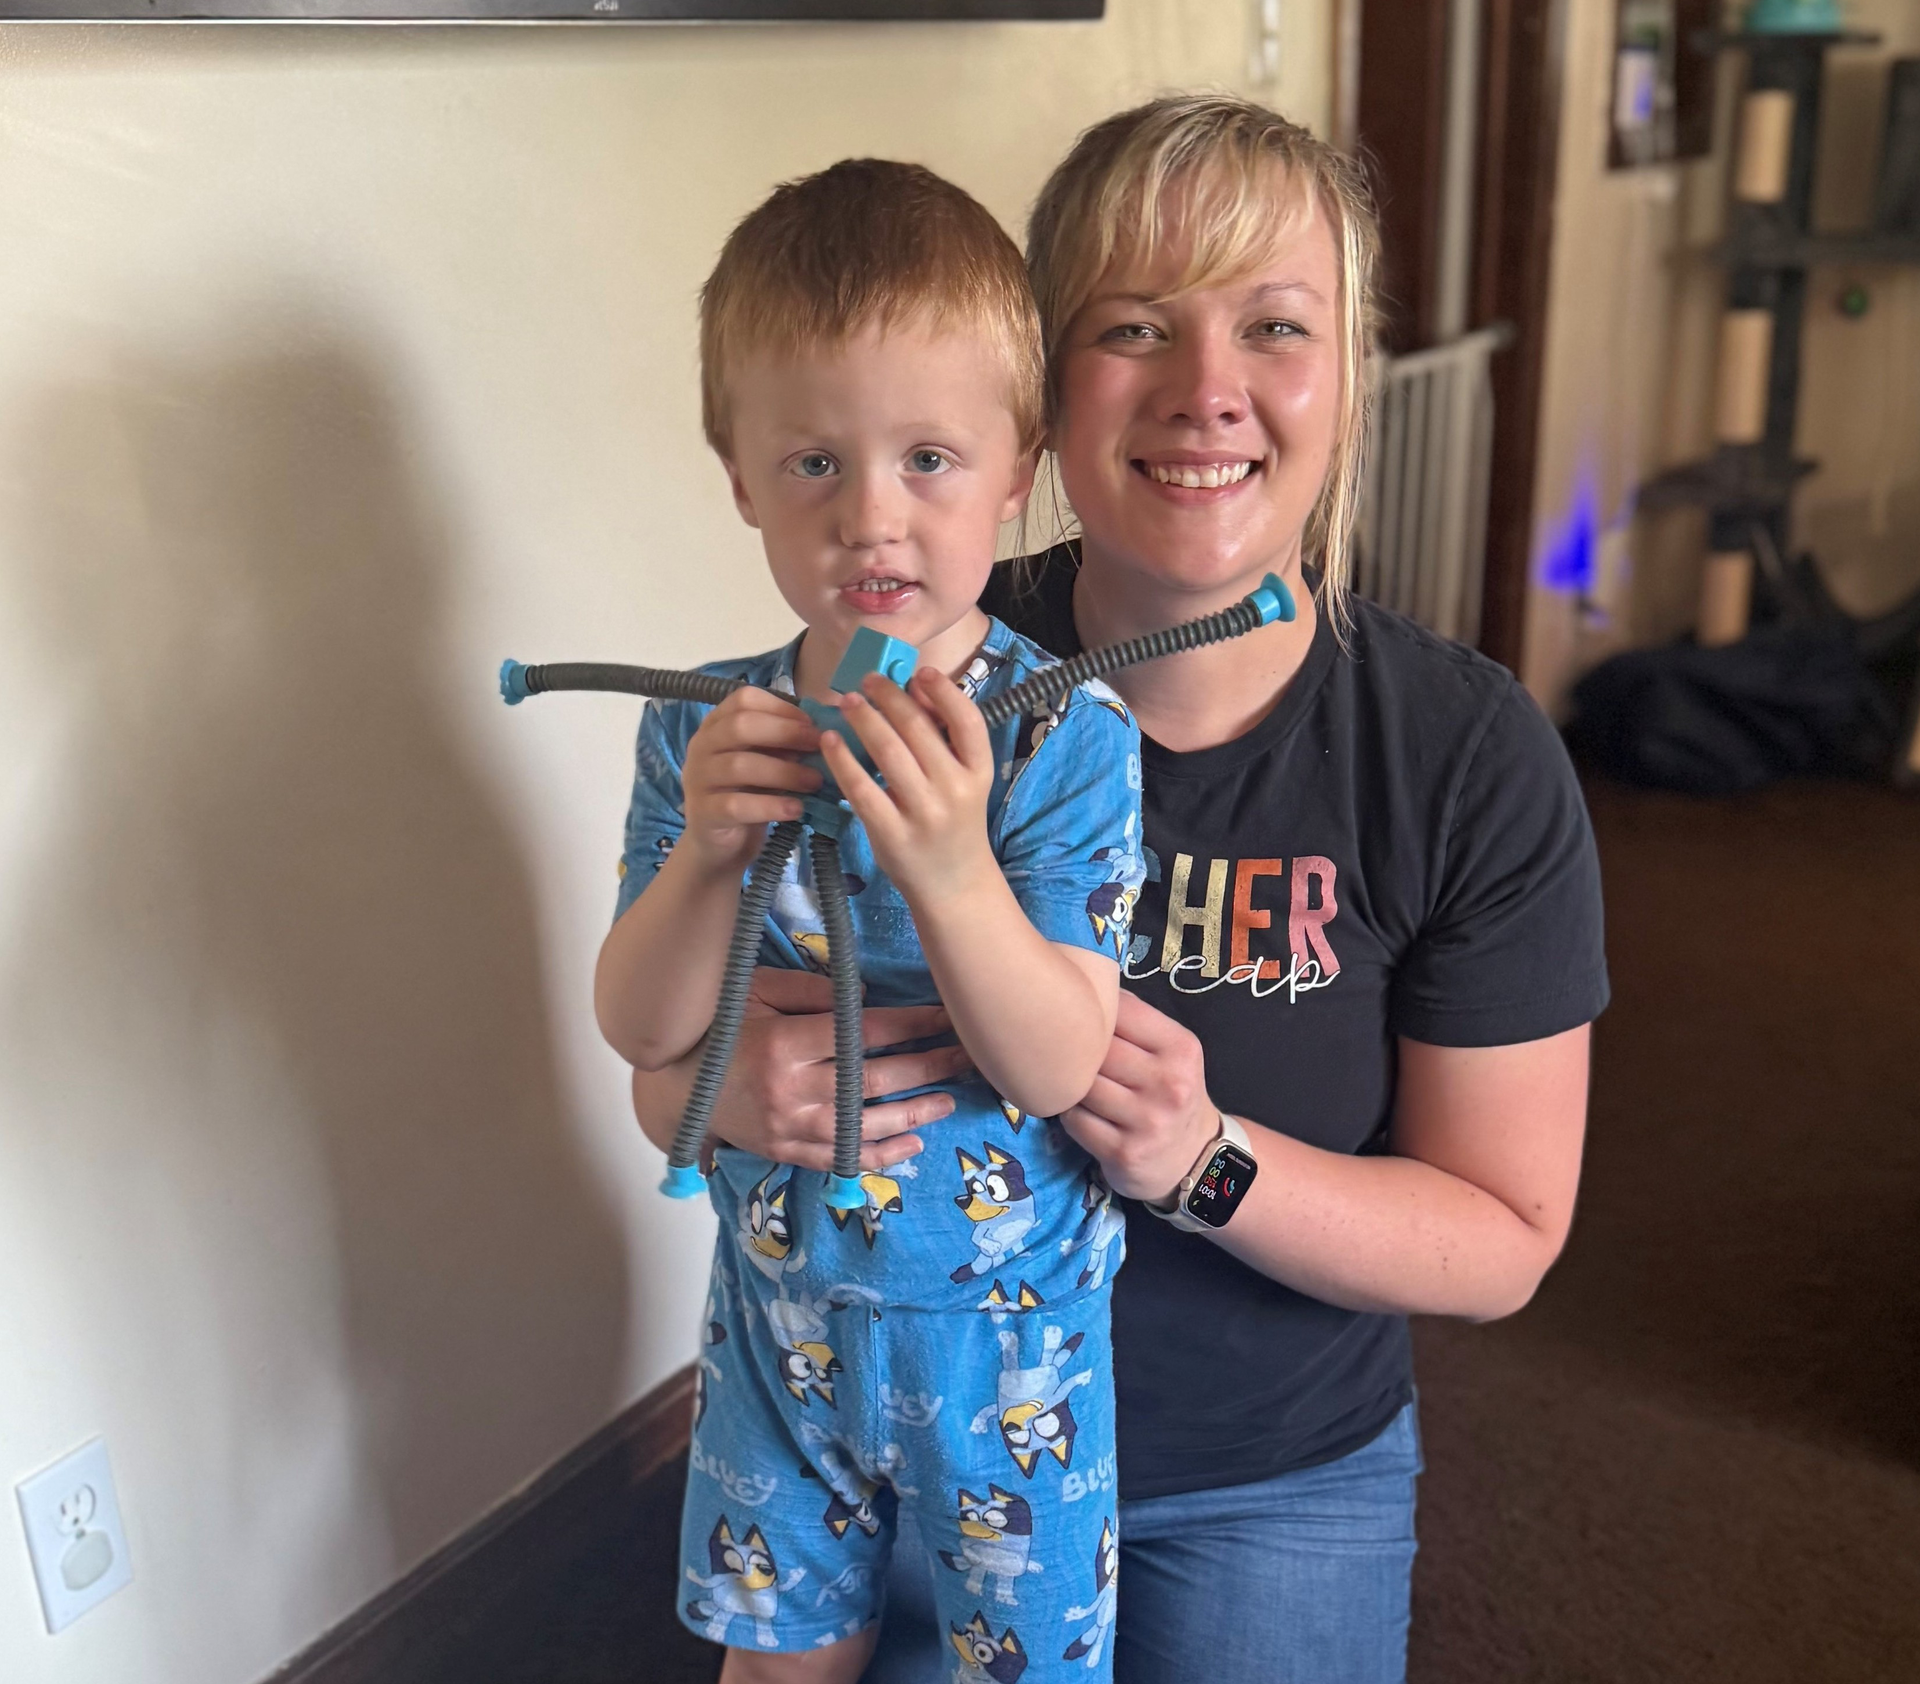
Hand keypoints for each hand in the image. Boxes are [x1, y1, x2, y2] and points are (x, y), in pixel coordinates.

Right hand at [679, 687, 820, 872]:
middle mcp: (701, 746)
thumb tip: (828, 726)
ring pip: (740, 766)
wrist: (721, 845)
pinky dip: (771, 806)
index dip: (782, 708)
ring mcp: (698, 779)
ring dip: (785, 772)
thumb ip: (786, 743)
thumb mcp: (768, 761)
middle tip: (819, 746)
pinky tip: (796, 809)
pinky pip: (737, 805)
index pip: (743, 700)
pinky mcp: (704, 813)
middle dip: (785, 733)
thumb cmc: (750, 794)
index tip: (812, 723)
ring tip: (815, 782)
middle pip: (740, 726)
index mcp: (716, 725)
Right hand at [701, 967, 970, 1170]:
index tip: (944, 1017)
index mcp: (784, 1043)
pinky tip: (912, 1144)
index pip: (862, 1033)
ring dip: (913, 1113)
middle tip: (965, 1057)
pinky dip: (879, 1155)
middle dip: (926, 1067)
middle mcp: (791, 1089)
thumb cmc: (720, 1027)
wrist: (675, 1086)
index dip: (910, 1025)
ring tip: (949, 1100)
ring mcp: (790, 1128)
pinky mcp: (787, 1153)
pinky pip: (842, 1159)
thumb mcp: (755, 990)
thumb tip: (866, 998)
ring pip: (865, 1125)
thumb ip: (809, 989)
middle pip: (874, 1080)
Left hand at [821, 668, 996, 907]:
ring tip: (848, 701)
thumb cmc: (954, 822)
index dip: (943, 691)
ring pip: (887, 751)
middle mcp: (955, 790)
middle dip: (889, 697)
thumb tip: (915, 688)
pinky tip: (829, 740)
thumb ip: (946, 739)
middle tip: (867, 680)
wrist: (953, 883)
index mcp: (979, 772)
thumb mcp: (965, 781)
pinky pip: (861, 787)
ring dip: (863, 718)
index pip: (967, 721)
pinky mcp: (891, 833)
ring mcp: (923, 813)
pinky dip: (842, 759)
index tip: (919, 672)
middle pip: (918, 729)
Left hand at [1060, 991, 1222, 1201]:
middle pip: (1097, 1050)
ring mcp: (1147, 1122)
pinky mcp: (1123, 1152)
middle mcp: (1169, 1084)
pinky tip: (1077, 1109)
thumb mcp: (1171, 1052)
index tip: (1076, 1014)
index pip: (1121, 1012)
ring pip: (1081, 1085)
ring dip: (1069, 1082)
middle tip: (1060, 1048)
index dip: (1092, 1011)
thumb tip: (1084, 980)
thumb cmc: (1171, 1092)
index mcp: (1180, 1048)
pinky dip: (1068, 1112)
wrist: (1194, 1157)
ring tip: (1069, 1080)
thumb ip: (1135, 1020)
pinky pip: (1074, 1120)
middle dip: (1075, 1049)